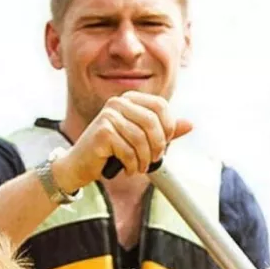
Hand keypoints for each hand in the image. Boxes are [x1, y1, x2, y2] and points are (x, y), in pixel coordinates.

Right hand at [55, 93, 192, 192]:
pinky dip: (131, 165)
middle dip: (158, 145)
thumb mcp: (141, 140)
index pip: (161, 106)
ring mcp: (109, 116)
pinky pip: (128, 150)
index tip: (164, 144)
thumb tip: (189, 124)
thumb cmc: (111, 152)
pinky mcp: (102, 132)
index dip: (168, 127)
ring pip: (141, 139)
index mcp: (130, 100)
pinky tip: (127, 168)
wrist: (80, 164)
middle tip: (154, 160)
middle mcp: (118, 103)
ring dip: (144, 159)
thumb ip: (164, 131)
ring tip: (139, 167)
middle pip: (152, 122)